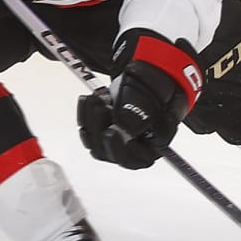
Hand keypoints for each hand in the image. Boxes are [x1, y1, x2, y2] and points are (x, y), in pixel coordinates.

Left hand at [76, 31, 201, 168]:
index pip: (138, 160)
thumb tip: (125, 126)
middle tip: (101, 107)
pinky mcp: (101, 132)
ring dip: (90, 121)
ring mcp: (116, 142)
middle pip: (111, 153)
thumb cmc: (155, 91)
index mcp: (153, 146)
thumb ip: (142, 115)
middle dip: (101, 129)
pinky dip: (84, 115)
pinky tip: (88, 99)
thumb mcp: (152, 100)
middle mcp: (133, 150)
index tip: (112, 131)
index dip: (122, 149)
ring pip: (96, 143)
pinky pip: (87, 131)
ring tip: (95, 98)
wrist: (146, 79)